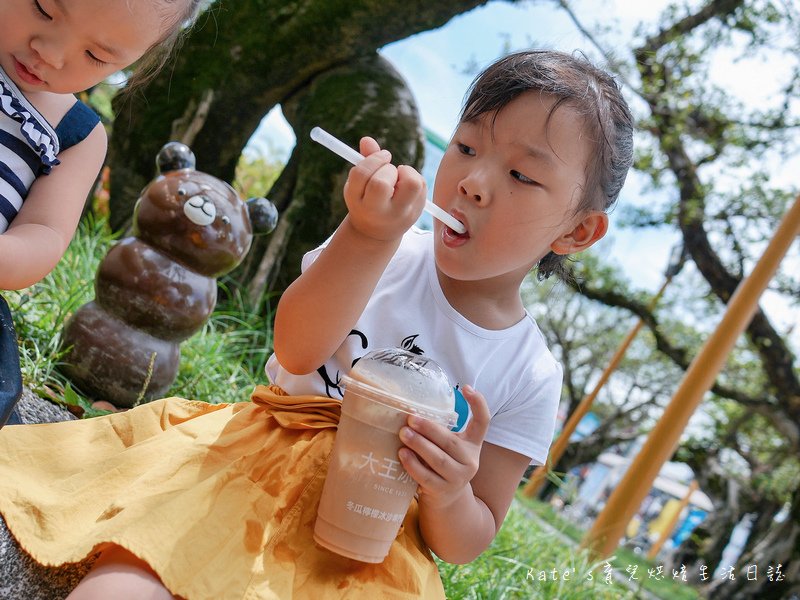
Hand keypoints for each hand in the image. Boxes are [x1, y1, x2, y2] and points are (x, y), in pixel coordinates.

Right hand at [342, 137, 425, 241]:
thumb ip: (363, 162)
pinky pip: (421, 184)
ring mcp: (401, 215)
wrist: (377, 233)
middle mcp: (380, 213)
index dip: (373, 159)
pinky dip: (413, 177)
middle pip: (382, 182)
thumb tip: (367, 140)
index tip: (383, 155)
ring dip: (406, 172)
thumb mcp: (358, 186)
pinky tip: (405, 186)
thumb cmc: (365, 202)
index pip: (362, 175)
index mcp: (361, 204)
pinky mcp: (417, 212)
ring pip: (411, 183)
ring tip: (399, 178)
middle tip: (387, 173)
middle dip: (387, 168)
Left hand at [398, 385, 490, 510]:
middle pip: (451, 442)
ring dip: (419, 445)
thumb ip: (439, 431)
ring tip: (403, 434)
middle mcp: (470, 460)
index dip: (479, 404)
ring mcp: (458, 478)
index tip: (466, 387)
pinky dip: (413, 465)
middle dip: (429, 429)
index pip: (483, 422)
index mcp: (473, 444)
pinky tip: (402, 454)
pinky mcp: (443, 490)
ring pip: (439, 460)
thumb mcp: (449, 446)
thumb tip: (411, 409)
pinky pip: (426, 477)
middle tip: (411, 418)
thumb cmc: (443, 462)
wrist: (446, 499)